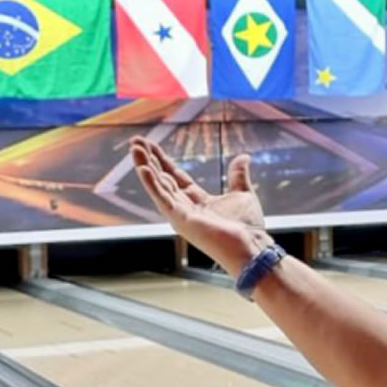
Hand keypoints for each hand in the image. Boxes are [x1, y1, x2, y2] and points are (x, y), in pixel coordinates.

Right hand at [130, 137, 271, 275]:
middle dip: (149, 160)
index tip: (151, 145)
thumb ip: (238, 175)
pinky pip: (163, 200)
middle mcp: (185, 208)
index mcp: (197, 201)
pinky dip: (152, 184)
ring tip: (134, 148)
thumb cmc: (248, 227)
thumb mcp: (242, 193)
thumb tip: (244, 156)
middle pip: (162, 179)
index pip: (175, 177)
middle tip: (135, 141)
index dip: (163, 161)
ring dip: (145, 167)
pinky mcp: (181, 220)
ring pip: (159, 187)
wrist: (252, 246)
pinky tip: (143, 169)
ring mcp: (181, 215)